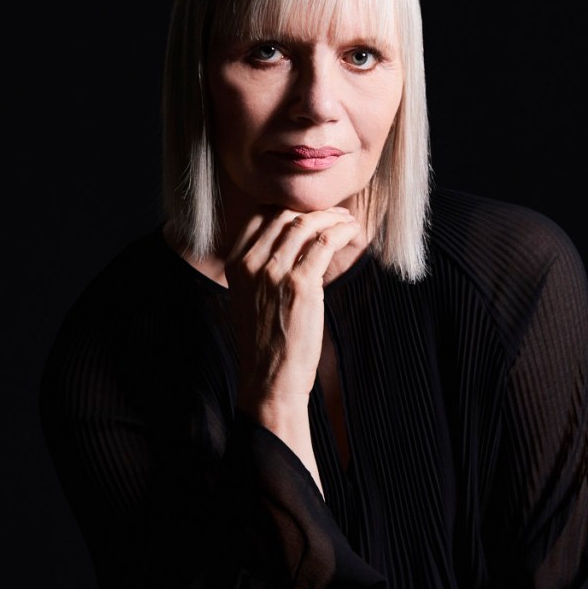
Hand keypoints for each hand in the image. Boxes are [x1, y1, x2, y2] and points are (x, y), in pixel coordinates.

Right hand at [225, 206, 359, 488]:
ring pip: (306, 224)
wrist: (269, 380)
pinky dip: (342, 231)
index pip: (260, 216)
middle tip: (335, 214)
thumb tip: (289, 244)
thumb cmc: (266, 344)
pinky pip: (325, 242)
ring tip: (347, 221)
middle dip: (314, 209)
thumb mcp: (249, 299)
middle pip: (284, 215)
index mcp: (235, 265)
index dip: (289, 208)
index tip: (310, 212)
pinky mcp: (301, 284)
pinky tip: (352, 232)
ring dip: (332, 217)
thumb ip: (259, 269)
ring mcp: (274, 272)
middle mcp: (250, 264)